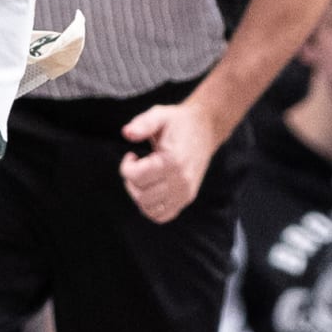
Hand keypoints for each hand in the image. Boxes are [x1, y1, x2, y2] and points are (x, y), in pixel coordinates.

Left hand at [119, 97, 221, 225]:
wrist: (205, 129)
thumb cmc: (178, 122)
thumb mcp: (159, 114)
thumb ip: (142, 123)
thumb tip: (126, 133)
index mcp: (173, 161)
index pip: (137, 177)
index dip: (125, 167)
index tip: (131, 155)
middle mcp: (181, 181)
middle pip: (141, 196)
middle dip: (131, 182)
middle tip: (136, 167)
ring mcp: (185, 192)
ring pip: (150, 209)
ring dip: (139, 195)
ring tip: (143, 178)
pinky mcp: (187, 198)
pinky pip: (162, 216)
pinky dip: (151, 208)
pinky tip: (150, 189)